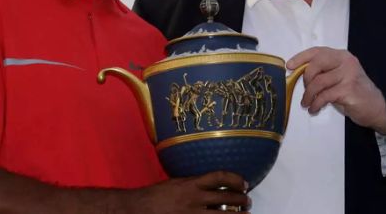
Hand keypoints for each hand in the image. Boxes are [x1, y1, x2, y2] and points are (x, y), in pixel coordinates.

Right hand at [112, 171, 250, 212]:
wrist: (137, 209)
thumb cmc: (156, 196)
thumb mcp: (176, 184)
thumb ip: (193, 184)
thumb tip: (212, 186)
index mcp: (191, 184)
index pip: (220, 177)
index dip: (236, 180)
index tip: (244, 184)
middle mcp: (194, 199)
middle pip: (227, 197)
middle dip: (242, 200)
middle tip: (248, 202)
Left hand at [286, 47, 385, 133]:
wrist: (377, 107)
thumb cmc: (355, 92)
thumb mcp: (340, 77)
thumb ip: (325, 72)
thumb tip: (300, 74)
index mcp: (342, 56)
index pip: (317, 51)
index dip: (301, 57)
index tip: (289, 66)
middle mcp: (346, 62)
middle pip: (316, 63)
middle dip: (305, 79)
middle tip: (305, 91)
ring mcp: (348, 75)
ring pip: (318, 82)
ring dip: (308, 95)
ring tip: (307, 103)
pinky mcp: (348, 90)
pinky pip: (324, 96)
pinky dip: (316, 104)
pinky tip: (314, 109)